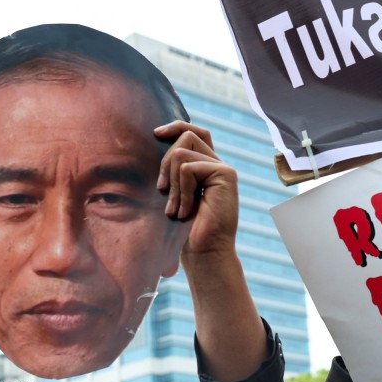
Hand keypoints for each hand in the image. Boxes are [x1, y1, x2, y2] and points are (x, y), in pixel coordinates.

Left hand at [154, 121, 238, 262]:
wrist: (204, 254)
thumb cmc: (185, 232)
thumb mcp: (174, 195)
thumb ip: (173, 171)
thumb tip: (157, 142)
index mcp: (207, 168)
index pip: (195, 133)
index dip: (176, 127)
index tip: (155, 134)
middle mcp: (218, 165)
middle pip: (187, 136)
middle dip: (166, 163)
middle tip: (163, 192)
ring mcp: (224, 169)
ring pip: (183, 152)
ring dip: (172, 182)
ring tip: (175, 209)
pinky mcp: (225, 175)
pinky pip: (188, 167)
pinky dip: (181, 190)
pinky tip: (185, 211)